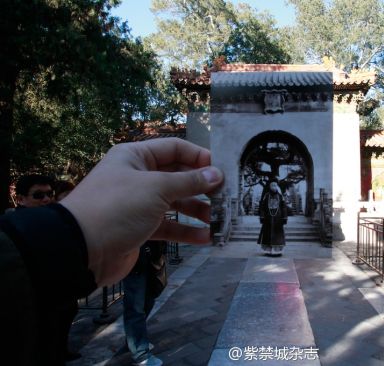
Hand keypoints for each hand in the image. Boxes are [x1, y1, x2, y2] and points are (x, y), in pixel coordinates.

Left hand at [61, 138, 222, 285]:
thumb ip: (189, 182)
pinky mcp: (140, 227)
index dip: (198, 157)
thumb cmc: (118, 207)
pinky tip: (204, 238)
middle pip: (177, 176)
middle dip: (201, 186)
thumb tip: (217, 175)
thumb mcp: (156, 188)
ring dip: (197, 210)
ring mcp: (139, 203)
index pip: (175, 149)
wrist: (80, 250)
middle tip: (225, 196)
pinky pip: (168, 225)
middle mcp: (138, 176)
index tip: (221, 170)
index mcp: (136, 156)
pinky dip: (185, 231)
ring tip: (218, 219)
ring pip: (175, 203)